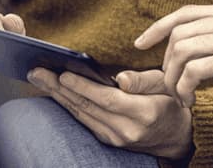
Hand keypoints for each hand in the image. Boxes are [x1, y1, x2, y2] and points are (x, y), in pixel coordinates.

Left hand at [27, 68, 192, 159]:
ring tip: (39, 78)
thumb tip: (121, 78)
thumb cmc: (171, 103)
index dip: (84, 87)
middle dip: (59, 88)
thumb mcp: (166, 86)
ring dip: (58, 96)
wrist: (176, 136)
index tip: (64, 73)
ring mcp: (116, 138)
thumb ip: (144, 80)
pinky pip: (83, 121)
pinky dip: (68, 105)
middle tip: (37, 72)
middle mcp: (127, 130)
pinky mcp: (108, 140)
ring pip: (81, 114)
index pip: (108, 99)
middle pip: (88, 107)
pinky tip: (55, 92)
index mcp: (144, 113)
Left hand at [135, 4, 212, 108]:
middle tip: (169, 85)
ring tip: (180, 95)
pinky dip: (184, 86)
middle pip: (179, 33)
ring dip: (173, 77)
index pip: (186, 12)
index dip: (158, 26)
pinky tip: (190, 99)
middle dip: (165, 62)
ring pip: (182, 50)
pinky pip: (195, 69)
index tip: (140, 43)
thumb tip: (206, 45)